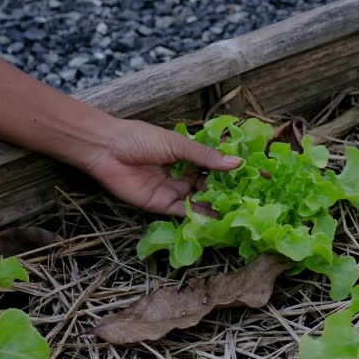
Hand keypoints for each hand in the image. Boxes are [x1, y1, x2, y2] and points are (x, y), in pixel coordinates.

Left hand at [83, 119, 240, 216]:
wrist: (107, 150)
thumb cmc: (141, 138)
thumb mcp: (178, 145)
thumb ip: (206, 157)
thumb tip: (237, 163)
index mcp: (187, 156)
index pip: (213, 166)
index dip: (230, 172)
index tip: (252, 178)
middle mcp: (182, 174)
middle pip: (208, 186)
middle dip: (225, 193)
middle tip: (248, 201)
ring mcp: (172, 191)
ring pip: (198, 201)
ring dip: (215, 207)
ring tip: (236, 213)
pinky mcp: (160, 205)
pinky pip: (183, 213)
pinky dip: (198, 216)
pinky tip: (215, 219)